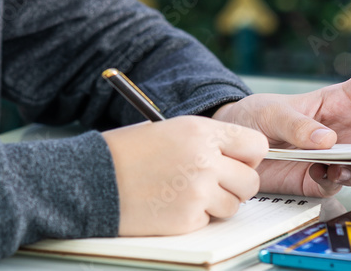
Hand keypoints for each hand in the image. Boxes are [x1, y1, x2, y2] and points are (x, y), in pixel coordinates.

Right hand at [101, 115, 268, 235]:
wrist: (95, 177)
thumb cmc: (129, 152)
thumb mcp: (171, 130)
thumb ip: (207, 141)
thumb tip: (239, 156)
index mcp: (201, 131)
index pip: (255, 145)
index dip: (248, 157)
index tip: (237, 162)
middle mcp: (205, 160)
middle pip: (251, 181)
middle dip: (236, 185)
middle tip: (215, 184)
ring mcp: (198, 191)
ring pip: (233, 205)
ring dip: (216, 203)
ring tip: (186, 192)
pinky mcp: (188, 218)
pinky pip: (210, 220)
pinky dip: (195, 216)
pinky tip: (172, 203)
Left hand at [210, 36, 350, 196]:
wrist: (235, 151)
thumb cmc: (255, 117)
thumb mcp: (270, 111)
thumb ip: (296, 123)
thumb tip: (327, 141)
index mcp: (341, 101)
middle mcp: (350, 129)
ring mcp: (342, 157)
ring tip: (339, 168)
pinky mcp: (326, 180)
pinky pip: (344, 185)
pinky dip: (336, 182)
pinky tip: (319, 175)